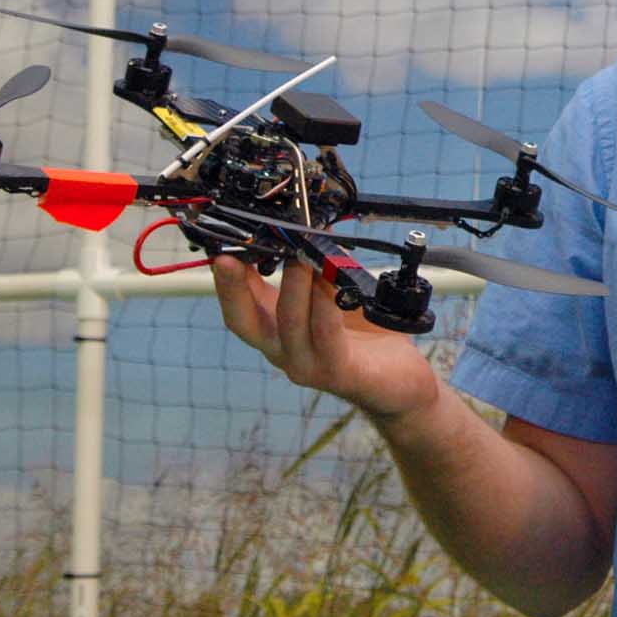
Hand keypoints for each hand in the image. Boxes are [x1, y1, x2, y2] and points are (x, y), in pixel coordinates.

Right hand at [211, 255, 440, 419]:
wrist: (398, 382)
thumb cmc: (362, 336)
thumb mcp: (327, 299)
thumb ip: (306, 276)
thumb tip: (292, 235)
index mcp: (277, 331)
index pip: (237, 308)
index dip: (223, 283)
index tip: (219, 252)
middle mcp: (284, 350)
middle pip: (244, 323)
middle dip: (235, 288)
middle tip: (235, 256)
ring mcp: (307, 365)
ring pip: (289, 324)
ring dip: (293, 287)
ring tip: (300, 257)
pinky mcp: (337, 371)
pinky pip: (326, 335)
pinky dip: (325, 305)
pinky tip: (331, 282)